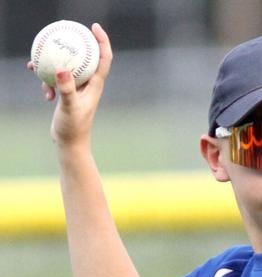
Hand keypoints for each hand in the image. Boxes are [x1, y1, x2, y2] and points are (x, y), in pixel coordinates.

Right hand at [27, 23, 112, 147]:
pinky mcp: (69, 95)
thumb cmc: (74, 128)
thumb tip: (62, 70)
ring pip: (68, 69)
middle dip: (77, 44)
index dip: (102, 41)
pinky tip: (43, 90)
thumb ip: (66, 89)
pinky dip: (49, 81)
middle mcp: (90, 85)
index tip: (94, 27)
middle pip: (86, 58)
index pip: (103, 58)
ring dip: (55, 64)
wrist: (70, 144)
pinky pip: (58, 81)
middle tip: (66, 32)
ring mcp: (79, 90)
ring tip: (37, 64)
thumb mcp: (69, 107)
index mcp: (96, 85)